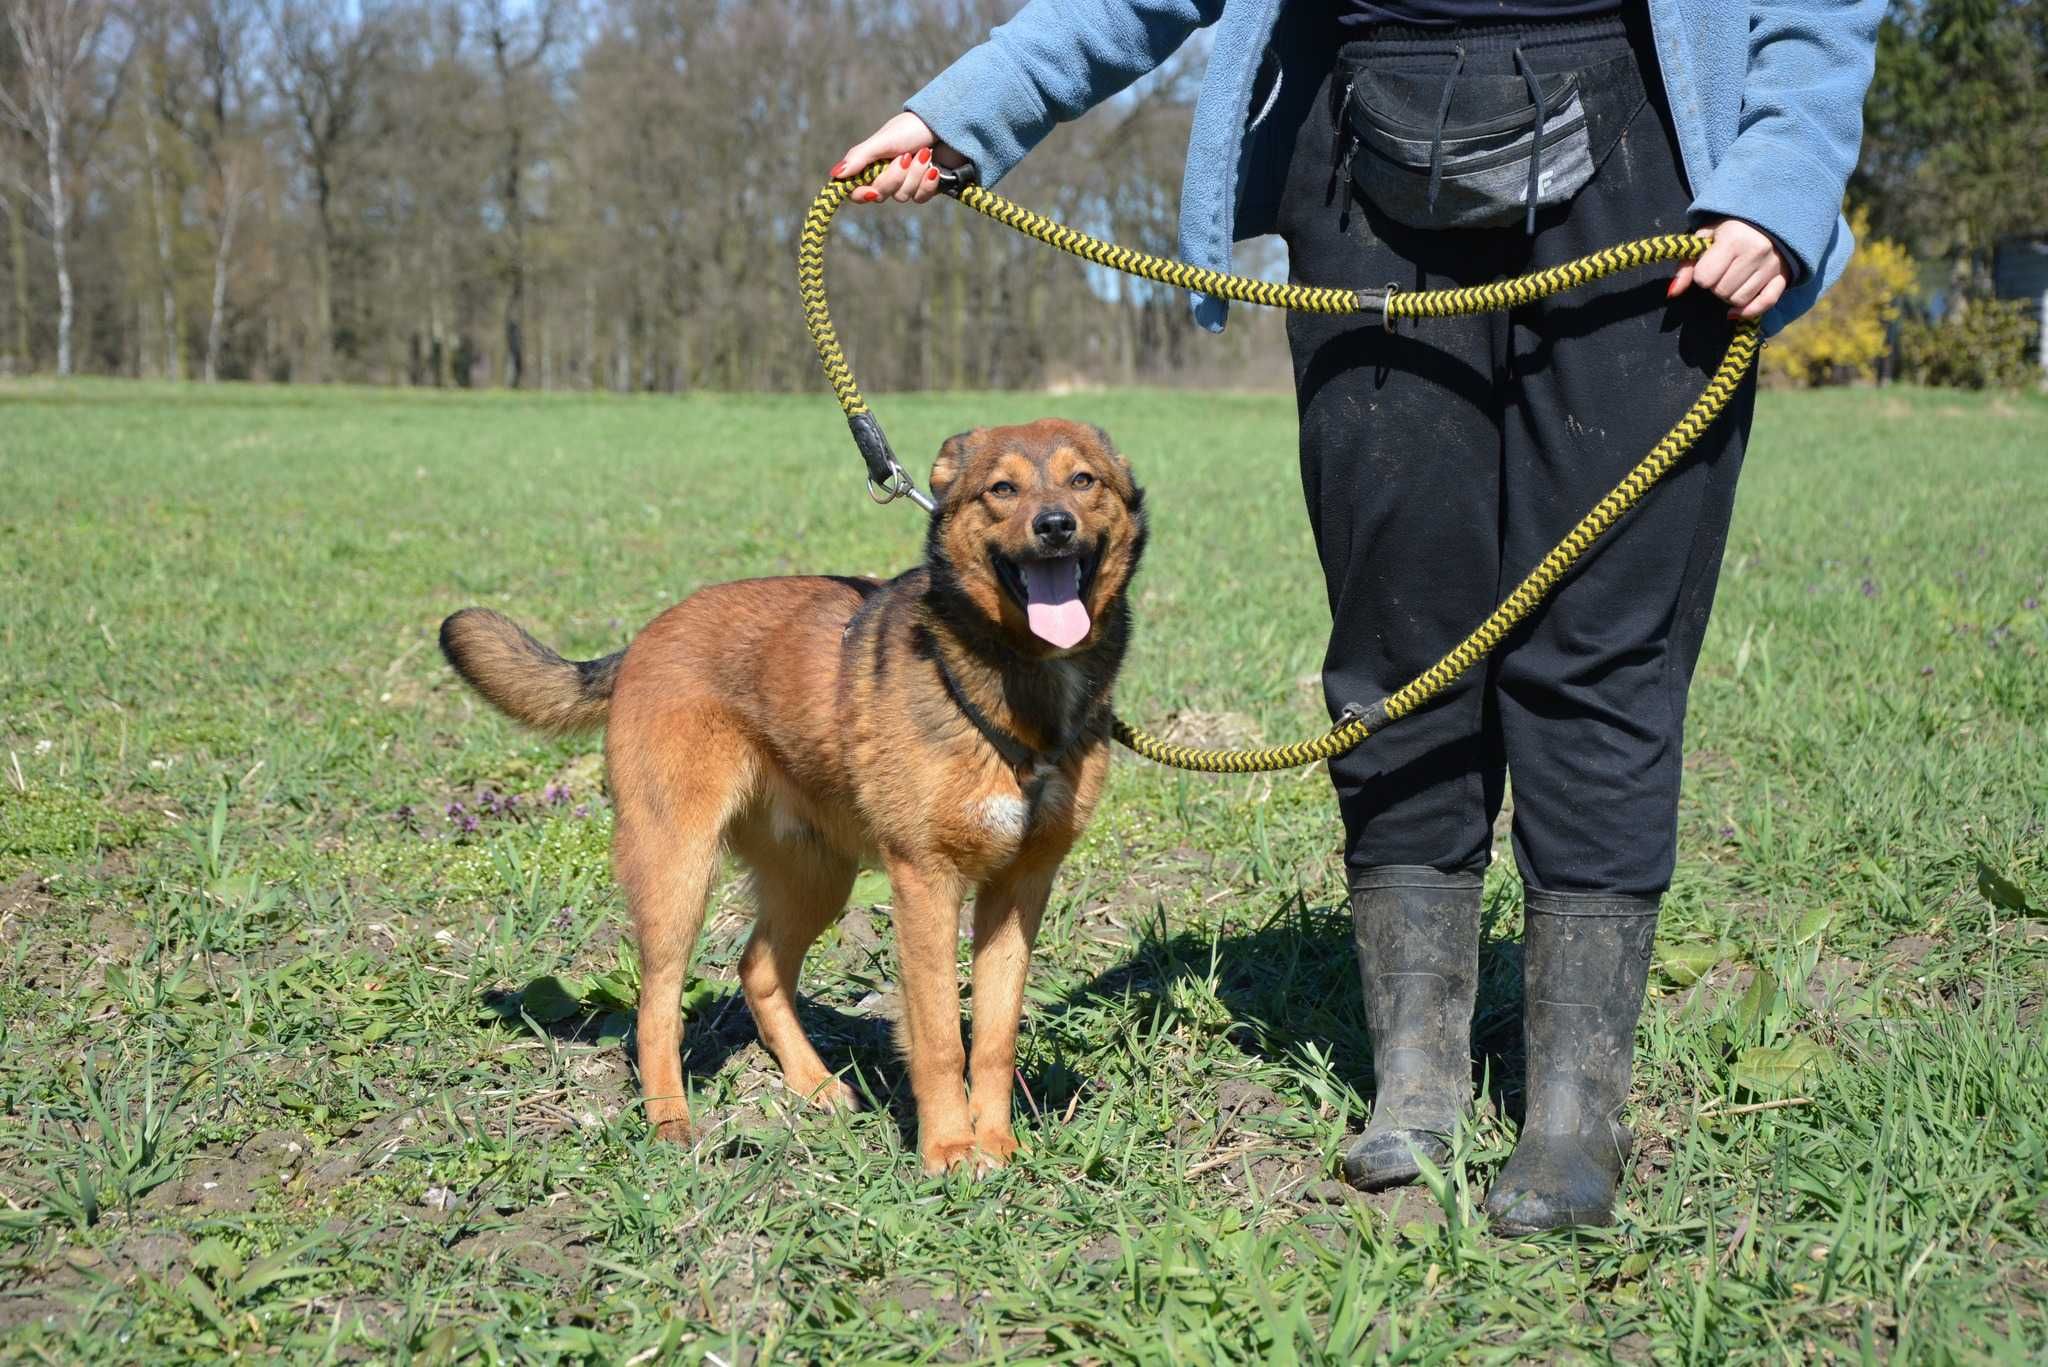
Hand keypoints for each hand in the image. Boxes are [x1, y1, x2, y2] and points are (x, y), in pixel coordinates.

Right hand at [832, 112, 968, 204]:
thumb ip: (860, 157)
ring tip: (925, 153)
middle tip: (906, 156)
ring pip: (903, 197)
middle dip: (896, 177)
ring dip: (915, 176)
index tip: (872, 190)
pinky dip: (928, 183)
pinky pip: (920, 198)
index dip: (861, 194)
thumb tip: (834, 176)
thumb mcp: (883, 141)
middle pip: (881, 194)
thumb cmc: (912, 127)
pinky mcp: (924, 187)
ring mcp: (906, 183)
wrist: (947, 124)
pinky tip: (934, 168)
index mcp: (871, 163)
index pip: (855, 190)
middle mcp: (885, 175)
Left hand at [1667, 219, 1789, 320]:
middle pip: (1721, 291)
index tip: (1708, 264)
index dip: (1702, 275)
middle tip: (1721, 271)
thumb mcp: (1706, 236)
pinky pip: (1766, 303)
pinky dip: (1749, 311)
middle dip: (1715, 285)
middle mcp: (1756, 252)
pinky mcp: (1783, 276)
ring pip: (1739, 300)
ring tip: (1732, 278)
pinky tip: (1736, 311)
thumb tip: (1673, 292)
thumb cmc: (1730, 227)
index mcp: (1734, 239)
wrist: (1768, 217)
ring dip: (1730, 296)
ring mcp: (1772, 265)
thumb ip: (1687, 264)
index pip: (1705, 278)